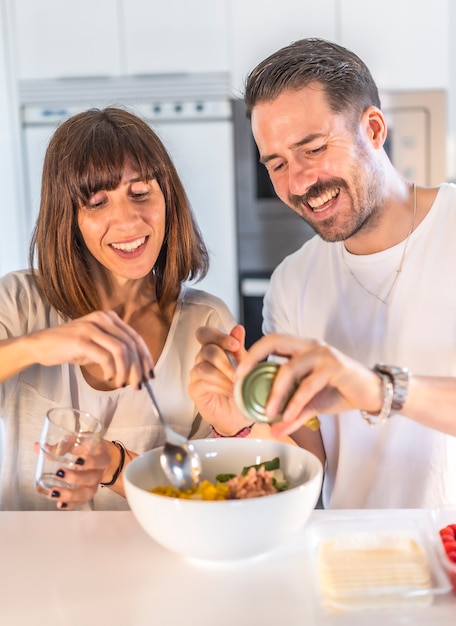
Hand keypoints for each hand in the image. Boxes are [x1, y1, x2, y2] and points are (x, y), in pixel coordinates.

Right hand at [25, 310, 153, 388]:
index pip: (135, 338)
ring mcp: (91, 328)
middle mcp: (102, 319)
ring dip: (125, 371)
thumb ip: (115, 349)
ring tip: (122, 384)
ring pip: (121, 351)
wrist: (41, 344)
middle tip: (138, 385)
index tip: (149, 374)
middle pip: (131, 345)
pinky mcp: (81, 340)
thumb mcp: (96, 342)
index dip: (145, 357)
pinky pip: (105, 357)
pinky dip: (110, 371)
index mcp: (109, 317)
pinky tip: (107, 377)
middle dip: (138, 368)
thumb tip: (136, 369)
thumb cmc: (70, 346)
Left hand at [34, 438, 110, 509]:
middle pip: (91, 479)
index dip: (90, 462)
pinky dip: (70, 504)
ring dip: (70, 495)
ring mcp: (94, 485)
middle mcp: (99, 473)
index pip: (100, 461)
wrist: (99, 458)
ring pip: (86, 494)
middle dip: (75, 478)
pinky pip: (80, 502)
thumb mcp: (79, 441)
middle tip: (59, 473)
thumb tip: (38, 447)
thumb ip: (61, 445)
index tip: (76, 460)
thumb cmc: (88, 448)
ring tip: (54, 493)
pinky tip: (60, 504)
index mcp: (101, 457)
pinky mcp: (87, 493)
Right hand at [188, 324, 252, 434]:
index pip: (206, 333)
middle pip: (207, 349)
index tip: (235, 345)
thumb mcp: (245, 366)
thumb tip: (238, 329)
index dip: (218, 336)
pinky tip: (230, 391)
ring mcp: (197, 374)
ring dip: (223, 375)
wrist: (241, 415)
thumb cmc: (241, 389)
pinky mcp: (194, 389)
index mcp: (214, 349)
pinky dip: (219, 386)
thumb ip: (239, 349)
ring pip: (204, 366)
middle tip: (239, 370)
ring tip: (237, 384)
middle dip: (225, 359)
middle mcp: (203, 359)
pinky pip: (203, 382)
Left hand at [235, 333, 382, 436]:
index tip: (237, 372)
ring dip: (275, 391)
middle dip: (253, 357)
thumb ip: (292, 414)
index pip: (271, 341)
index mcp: (301, 347)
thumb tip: (273, 430)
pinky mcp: (335, 367)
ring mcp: (323, 354)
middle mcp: (310, 345)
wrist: (374, 393)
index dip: (252, 353)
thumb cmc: (341, 392)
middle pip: (274, 340)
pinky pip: (308, 385)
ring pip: (290, 367)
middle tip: (240, 378)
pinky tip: (287, 417)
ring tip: (267, 412)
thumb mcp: (312, 403)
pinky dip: (295, 402)